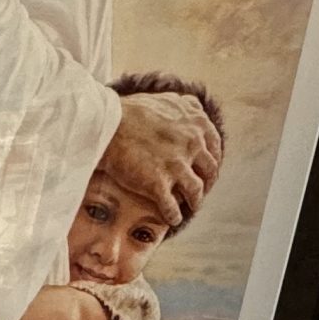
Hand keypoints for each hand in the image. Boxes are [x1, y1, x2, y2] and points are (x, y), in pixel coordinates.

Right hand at [98, 91, 221, 231]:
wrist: (104, 126)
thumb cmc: (128, 111)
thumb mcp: (165, 99)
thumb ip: (185, 105)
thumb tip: (196, 107)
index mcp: (196, 123)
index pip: (214, 146)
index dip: (211, 160)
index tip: (205, 168)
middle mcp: (192, 144)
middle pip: (210, 170)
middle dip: (207, 183)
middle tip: (200, 190)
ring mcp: (176, 165)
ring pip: (196, 191)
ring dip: (195, 202)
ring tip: (191, 207)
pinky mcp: (157, 183)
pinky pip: (171, 206)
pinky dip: (174, 215)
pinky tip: (172, 219)